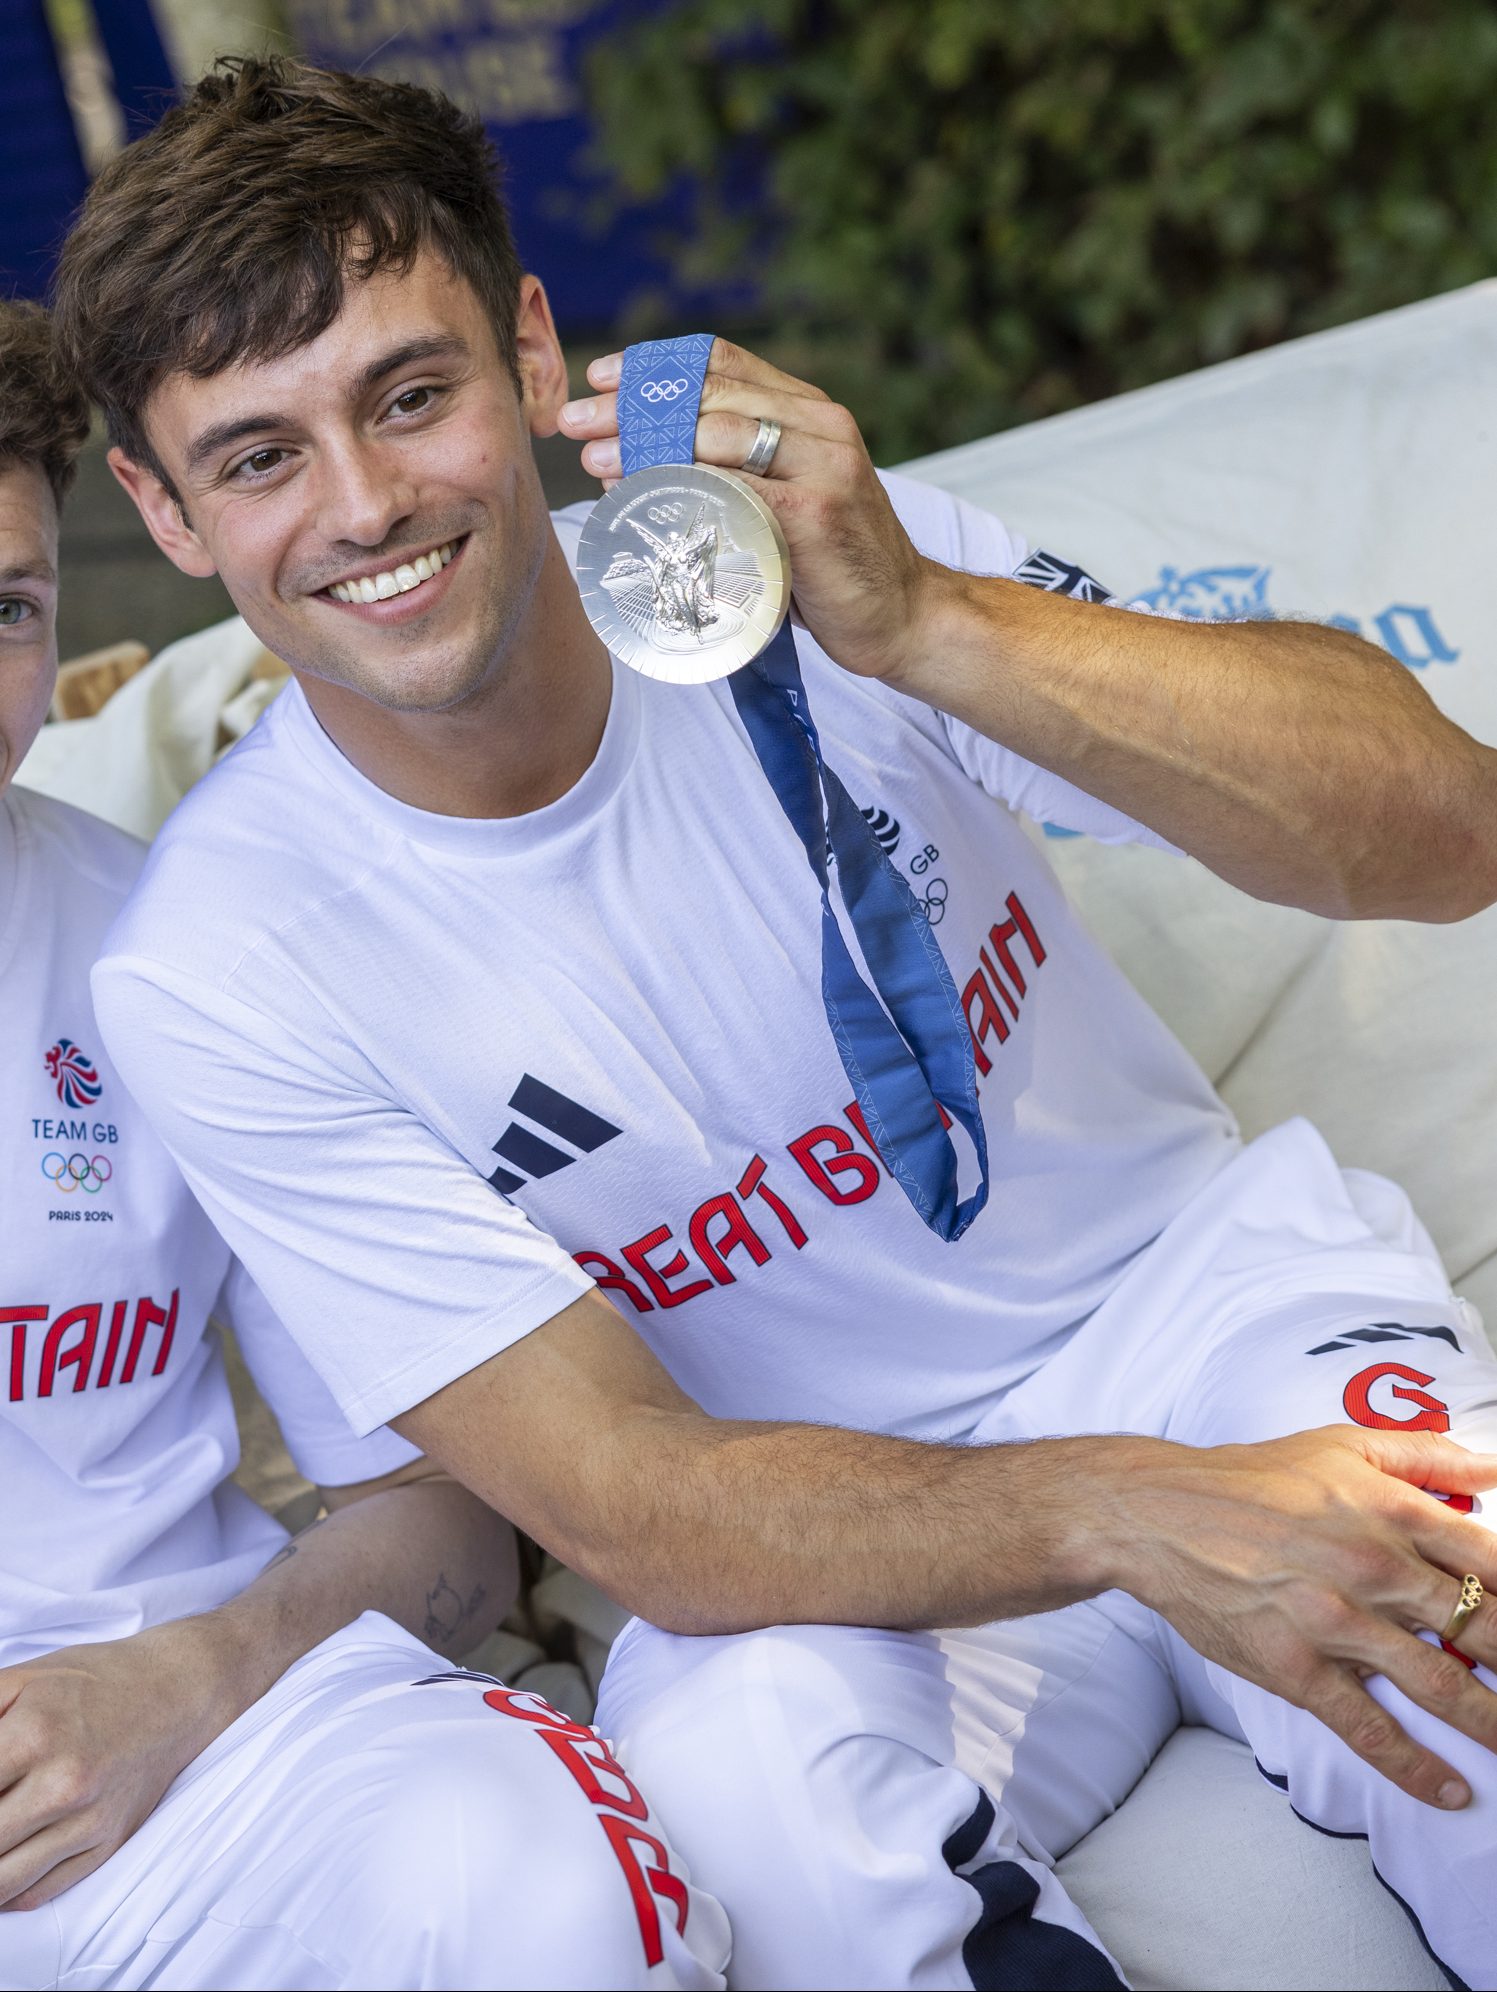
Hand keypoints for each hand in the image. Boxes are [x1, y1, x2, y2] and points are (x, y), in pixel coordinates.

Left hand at [0, 1620, 237, 1910]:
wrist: (178, 1690)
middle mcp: (64, 1783)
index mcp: (35, 1733)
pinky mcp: (108, 1843)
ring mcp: (89, 1820)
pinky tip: (1, 1863)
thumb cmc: (96, 1681)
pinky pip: (39, 1891)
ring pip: (0, 1881)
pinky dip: (7, 1890)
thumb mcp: (24, 1678)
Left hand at [558, 339, 941, 684]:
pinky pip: (736, 488)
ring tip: (597, 463)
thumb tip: (639, 462)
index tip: (600, 378)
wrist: (904, 617)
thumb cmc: (831, 567)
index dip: (655, 363)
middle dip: (634, 405)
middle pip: (710, 394)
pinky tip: (642, 497)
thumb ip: (738, 470)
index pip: (723, 363)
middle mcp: (821, 425)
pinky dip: (683, 489)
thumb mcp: (786, 500)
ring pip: (718, 433)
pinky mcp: (816, 513)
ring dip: (647, 446)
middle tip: (577, 423)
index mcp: (811, 412)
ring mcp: (824, 465)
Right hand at [1106, 1426, 1496, 1808]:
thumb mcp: (1342, 1444)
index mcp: (1392, 1511)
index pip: (1494, 1561)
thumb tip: (1495, 1465)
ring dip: (1493, 1724)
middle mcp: (1375, 1567)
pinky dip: (1416, 1767)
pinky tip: (1451, 1790)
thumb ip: (1425, 1454)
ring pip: (1441, 1685)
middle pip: (1486, 1630)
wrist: (1161, 1514)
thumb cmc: (1252, 1478)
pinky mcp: (1298, 1668)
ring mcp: (1338, 1622)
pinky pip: (1369, 1728)